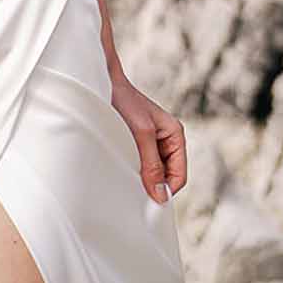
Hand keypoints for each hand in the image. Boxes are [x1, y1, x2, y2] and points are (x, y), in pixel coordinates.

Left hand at [109, 72, 186, 204]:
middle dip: (154, 183)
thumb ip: (152, 165)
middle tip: (134, 187)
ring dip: (143, 176)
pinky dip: (135, 168)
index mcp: (175, 135)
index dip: (166, 190)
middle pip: (167, 176)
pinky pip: (142, 164)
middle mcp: (167, 139)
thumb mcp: (141, 134)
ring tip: (127, 171)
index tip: (148, 200)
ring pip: (154, 171)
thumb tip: (162, 196)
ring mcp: (153, 142)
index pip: (179, 176)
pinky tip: (122, 165)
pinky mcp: (139, 143)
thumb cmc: (124, 101)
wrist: (102, 82)